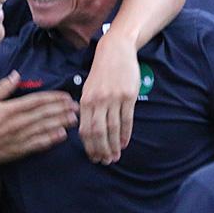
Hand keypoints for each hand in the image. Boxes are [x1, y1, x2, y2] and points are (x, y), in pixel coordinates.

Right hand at [0, 71, 78, 166]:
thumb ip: (3, 87)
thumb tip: (16, 74)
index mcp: (11, 109)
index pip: (37, 101)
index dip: (53, 97)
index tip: (66, 95)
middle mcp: (18, 122)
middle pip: (44, 113)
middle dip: (62, 109)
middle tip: (76, 106)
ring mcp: (20, 137)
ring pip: (44, 127)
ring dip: (61, 122)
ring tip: (74, 118)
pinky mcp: (20, 150)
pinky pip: (38, 143)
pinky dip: (51, 139)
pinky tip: (62, 135)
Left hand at [79, 31, 139, 164]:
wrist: (115, 51)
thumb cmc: (101, 71)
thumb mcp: (88, 87)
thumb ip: (87, 107)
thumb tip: (86, 130)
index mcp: (85, 100)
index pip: (85, 129)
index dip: (89, 146)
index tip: (94, 157)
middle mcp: (98, 100)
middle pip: (98, 132)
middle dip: (101, 150)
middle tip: (105, 161)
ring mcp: (113, 98)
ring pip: (113, 128)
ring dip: (114, 145)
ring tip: (115, 156)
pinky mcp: (128, 96)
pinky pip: (126, 120)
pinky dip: (125, 134)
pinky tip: (124, 143)